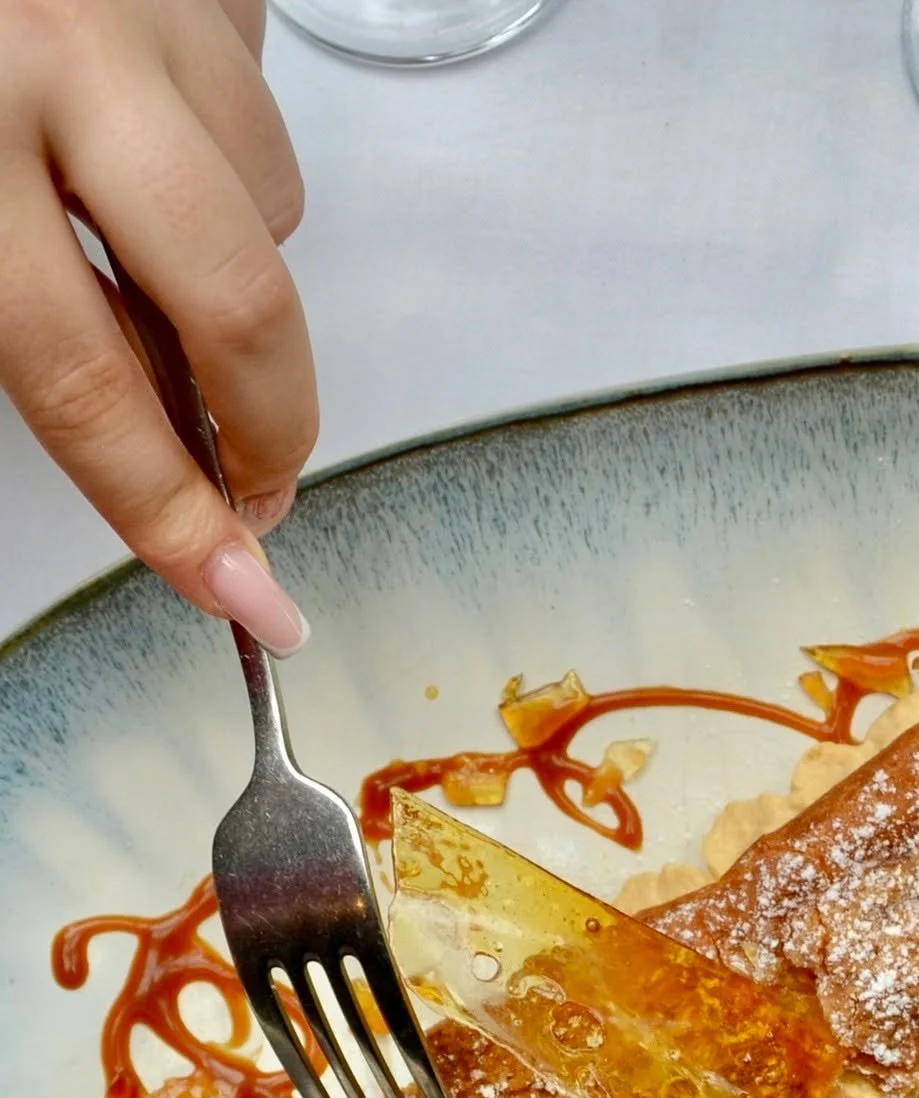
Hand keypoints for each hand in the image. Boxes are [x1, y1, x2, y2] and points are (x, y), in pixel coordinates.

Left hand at [0, 0, 313, 653]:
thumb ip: (25, 326)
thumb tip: (163, 457)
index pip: (86, 380)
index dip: (169, 510)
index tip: (242, 594)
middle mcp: (67, 60)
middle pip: (239, 307)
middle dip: (269, 427)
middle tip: (257, 484)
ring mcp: (151, 2)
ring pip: (270, 203)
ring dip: (236, 265)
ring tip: (156, 262)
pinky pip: (261, 102)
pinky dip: (227, 155)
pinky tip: (155, 146)